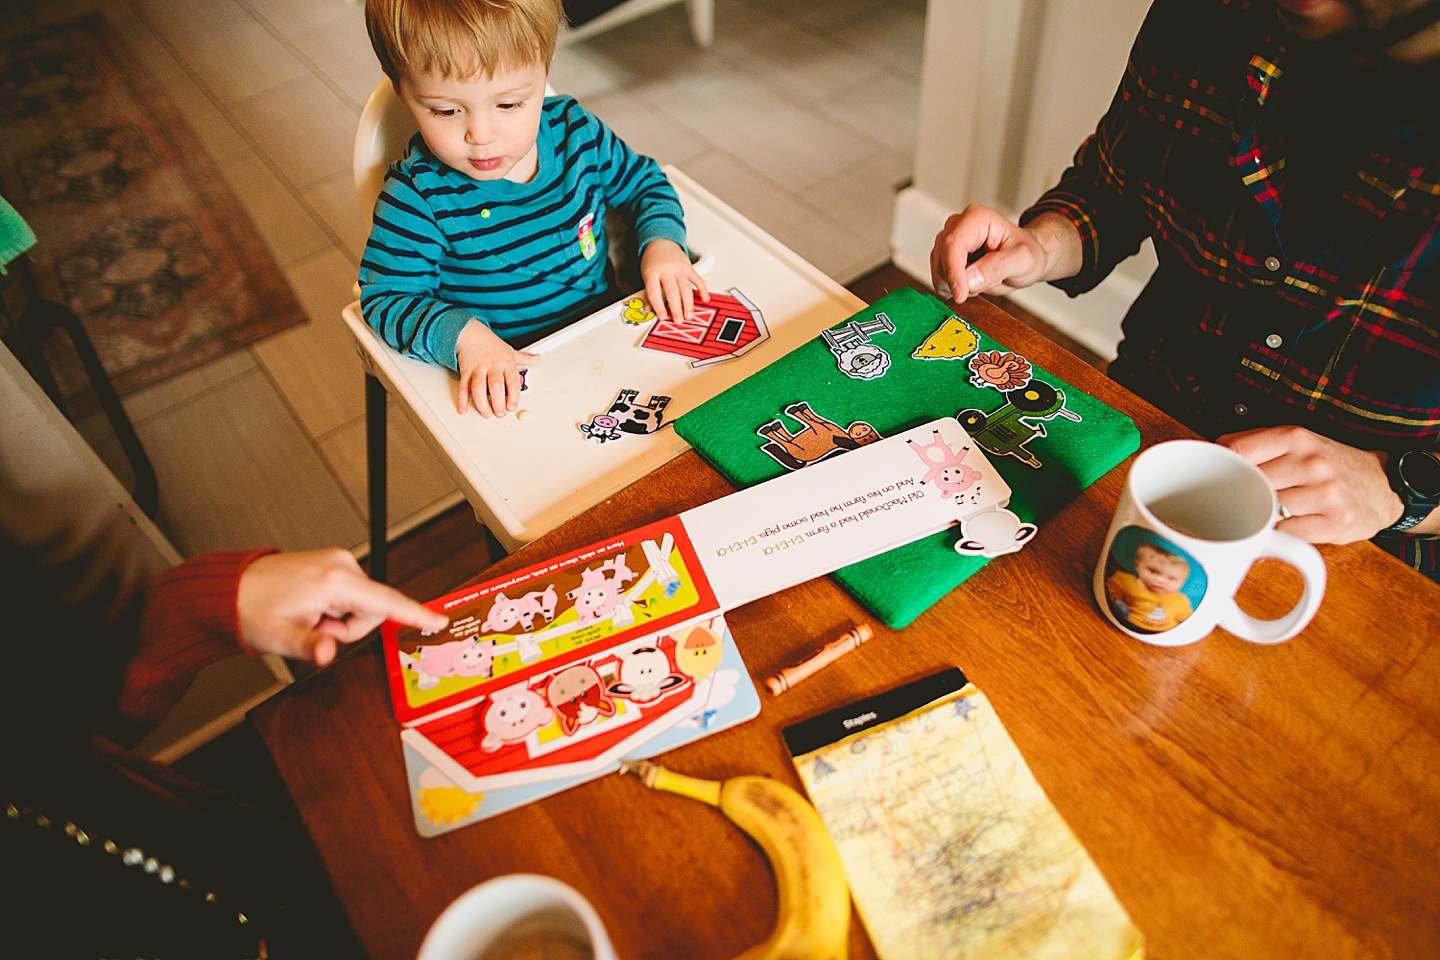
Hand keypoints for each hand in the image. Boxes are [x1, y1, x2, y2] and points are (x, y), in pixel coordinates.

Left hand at [237, 550, 447, 665]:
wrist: (232, 588)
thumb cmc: (252, 608)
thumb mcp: (279, 636)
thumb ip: (309, 646)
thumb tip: (328, 654)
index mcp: (333, 580)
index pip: (386, 602)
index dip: (415, 614)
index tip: (438, 620)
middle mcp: (340, 565)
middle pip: (372, 609)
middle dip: (347, 628)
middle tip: (315, 628)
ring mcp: (337, 563)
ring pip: (361, 605)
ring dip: (338, 619)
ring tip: (308, 617)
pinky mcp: (333, 565)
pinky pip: (350, 596)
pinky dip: (334, 608)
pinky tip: (310, 608)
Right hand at [456, 319, 538, 416]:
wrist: (470, 334)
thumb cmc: (490, 344)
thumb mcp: (509, 350)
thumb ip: (524, 357)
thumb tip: (536, 358)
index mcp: (505, 363)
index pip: (512, 381)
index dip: (513, 395)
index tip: (512, 406)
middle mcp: (492, 366)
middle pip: (495, 386)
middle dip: (498, 402)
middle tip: (500, 413)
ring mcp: (478, 369)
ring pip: (479, 388)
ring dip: (482, 403)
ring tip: (486, 413)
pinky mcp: (466, 372)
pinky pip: (463, 387)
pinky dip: (462, 400)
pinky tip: (464, 409)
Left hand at [641, 239, 708, 322]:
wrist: (661, 243)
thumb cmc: (653, 261)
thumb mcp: (646, 276)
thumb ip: (649, 293)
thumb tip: (649, 309)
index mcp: (653, 273)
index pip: (655, 292)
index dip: (659, 306)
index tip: (663, 317)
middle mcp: (666, 270)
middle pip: (672, 291)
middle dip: (676, 308)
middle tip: (679, 320)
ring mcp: (679, 268)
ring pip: (685, 288)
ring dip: (688, 304)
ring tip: (689, 315)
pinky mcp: (688, 267)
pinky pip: (697, 279)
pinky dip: (703, 289)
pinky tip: (705, 299)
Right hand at [929, 206, 1081, 302]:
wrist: (1024, 258)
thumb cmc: (1027, 253)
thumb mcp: (1022, 260)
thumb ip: (997, 268)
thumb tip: (969, 280)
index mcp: (976, 218)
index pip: (953, 244)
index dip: (953, 272)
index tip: (960, 294)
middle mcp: (957, 226)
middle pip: (941, 258)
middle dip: (957, 280)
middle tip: (983, 286)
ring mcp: (948, 242)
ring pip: (938, 271)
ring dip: (957, 285)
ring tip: (983, 280)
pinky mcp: (943, 258)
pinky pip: (939, 278)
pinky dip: (954, 288)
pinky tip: (973, 283)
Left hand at [1218, 426, 1405, 543]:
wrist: (1383, 486)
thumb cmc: (1328, 465)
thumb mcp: (1296, 443)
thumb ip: (1254, 445)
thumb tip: (1207, 453)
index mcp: (1295, 438)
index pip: (1237, 449)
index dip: (1218, 466)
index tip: (1209, 477)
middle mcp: (1311, 463)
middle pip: (1248, 484)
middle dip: (1236, 495)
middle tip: (1230, 501)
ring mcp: (1325, 494)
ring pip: (1266, 512)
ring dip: (1257, 517)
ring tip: (1261, 514)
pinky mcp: (1335, 523)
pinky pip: (1286, 534)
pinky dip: (1276, 535)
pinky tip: (1280, 528)